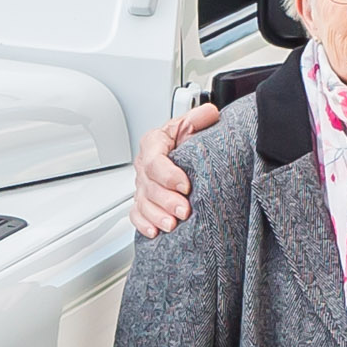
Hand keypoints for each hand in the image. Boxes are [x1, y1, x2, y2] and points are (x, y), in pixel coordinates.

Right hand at [129, 102, 220, 237]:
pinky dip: (143, 224)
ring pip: (142, 203)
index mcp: (154, 144)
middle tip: (184, 210)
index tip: (185, 185)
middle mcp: (145, 166)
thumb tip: (210, 114)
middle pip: (148, 186)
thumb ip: (199, 119)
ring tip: (172, 225)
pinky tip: (155, 232)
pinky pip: (136, 215)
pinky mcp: (142, 202)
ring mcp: (142, 186)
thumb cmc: (184, 141)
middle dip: (166, 201)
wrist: (182, 153)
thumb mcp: (191, 125)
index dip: (168, 175)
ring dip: (156, 216)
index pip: (154, 160)